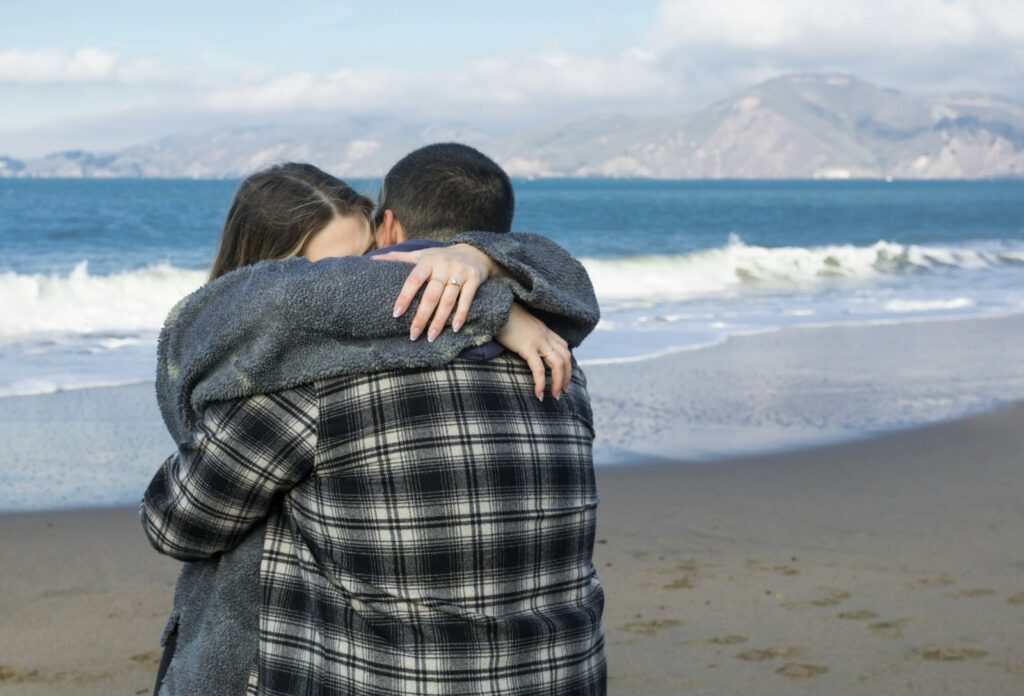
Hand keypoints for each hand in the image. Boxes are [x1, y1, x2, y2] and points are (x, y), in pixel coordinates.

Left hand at [372, 244, 500, 341]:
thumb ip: (399, 258)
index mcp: (427, 261)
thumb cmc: (441, 257)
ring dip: (440, 321)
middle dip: (422, 316)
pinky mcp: (474, 279)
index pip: (413, 280)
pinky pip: (467, 300)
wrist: (475, 250)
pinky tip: (455, 329)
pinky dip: (462, 315)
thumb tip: (372, 261)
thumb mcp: (421, 254)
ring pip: (448, 300)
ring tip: (431, 337)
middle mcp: (443, 266)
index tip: (396, 314)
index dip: (404, 297)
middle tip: (413, 335)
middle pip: (431, 295)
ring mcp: (459, 273)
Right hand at [496, 303, 572, 400]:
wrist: (495, 305)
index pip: (564, 348)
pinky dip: (541, 383)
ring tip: (554, 396)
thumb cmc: (502, 315)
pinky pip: (539, 368)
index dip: (566, 364)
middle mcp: (545, 335)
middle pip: (566, 358)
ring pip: (558, 364)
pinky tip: (539, 394)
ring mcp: (538, 340)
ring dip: (558, 382)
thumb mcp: (520, 325)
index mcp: (544, 330)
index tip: (562, 377)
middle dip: (566, 376)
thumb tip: (523, 345)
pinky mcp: (527, 346)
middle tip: (562, 391)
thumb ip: (526, 334)